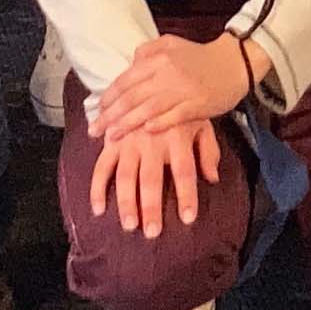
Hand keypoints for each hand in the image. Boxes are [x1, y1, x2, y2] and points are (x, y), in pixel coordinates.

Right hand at [88, 115, 222, 237]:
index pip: (184, 171)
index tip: (189, 218)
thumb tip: (213, 178)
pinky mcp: (111, 141)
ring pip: (125, 176)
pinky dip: (97, 188)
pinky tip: (98, 209)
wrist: (148, 76)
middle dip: (151, 207)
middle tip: (152, 232)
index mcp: (177, 136)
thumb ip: (208, 150)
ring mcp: (128, 141)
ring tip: (129, 226)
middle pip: (151, 179)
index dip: (187, 195)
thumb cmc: (178, 106)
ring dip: (125, 202)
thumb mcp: (200, 121)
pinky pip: (101, 167)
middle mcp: (151, 140)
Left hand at [94, 31, 255, 135]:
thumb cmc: (200, 56)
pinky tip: (145, 131)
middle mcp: (167, 73)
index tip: (96, 111)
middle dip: (110, 116)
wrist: (235, 63)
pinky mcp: (197, 105)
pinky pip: (174, 116)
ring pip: (148, 109)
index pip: (125, 80)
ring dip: (128, 123)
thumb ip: (148, 51)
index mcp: (158, 58)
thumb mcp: (171, 44)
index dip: (108, 97)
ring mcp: (182, 90)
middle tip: (95, 130)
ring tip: (112, 136)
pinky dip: (158, 123)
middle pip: (132, 97)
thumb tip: (130, 64)